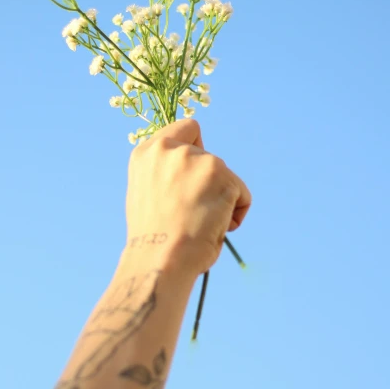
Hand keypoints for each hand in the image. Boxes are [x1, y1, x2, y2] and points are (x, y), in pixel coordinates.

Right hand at [124, 119, 251, 277]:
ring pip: (226, 176)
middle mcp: (171, 150)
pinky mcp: (222, 176)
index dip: (196, 149)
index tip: (195, 174)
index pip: (186, 129)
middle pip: (209, 156)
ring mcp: (197, 160)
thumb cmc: (155, 239)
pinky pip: (242, 194)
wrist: (161, 259)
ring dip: (222, 199)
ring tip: (203, 225)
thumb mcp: (148, 194)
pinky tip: (218, 228)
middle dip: (209, 183)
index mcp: (147, 153)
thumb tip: (192, 178)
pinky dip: (236, 212)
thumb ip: (165, 175)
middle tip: (195, 213)